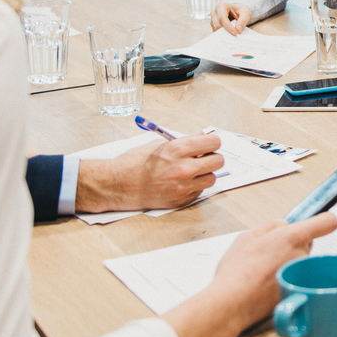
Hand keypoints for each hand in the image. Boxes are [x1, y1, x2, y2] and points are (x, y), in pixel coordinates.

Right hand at [75, 134, 225, 211]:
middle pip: (218, 161)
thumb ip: (184, 141)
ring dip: (204, 174)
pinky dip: (194, 187)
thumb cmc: (134, 163)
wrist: (118, 185)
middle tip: (202, 158)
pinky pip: (199, 191)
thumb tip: (201, 136)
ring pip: (211, 178)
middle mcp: (184, 168)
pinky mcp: (181, 200)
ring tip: (191, 172)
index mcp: (179, 149)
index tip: (208, 145)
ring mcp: (183, 186)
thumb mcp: (158, 144)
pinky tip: (181, 182)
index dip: (211, 143)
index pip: (214, 143)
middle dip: (211, 158)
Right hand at [163, 212, 336, 336]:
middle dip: (295, 244)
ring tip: (265, 269)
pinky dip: (286, 278)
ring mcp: (302, 275)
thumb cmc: (237, 271)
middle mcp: (302, 255)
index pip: (327, 222)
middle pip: (308, 243)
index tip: (322, 221)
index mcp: (292, 237)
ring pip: (301, 262)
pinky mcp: (298, 291)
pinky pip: (296, 279)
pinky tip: (267, 283)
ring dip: (290, 262)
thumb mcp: (247, 237)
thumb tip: (282, 225)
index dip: (325, 220)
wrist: (232, 303)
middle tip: (272, 251)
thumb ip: (270, 227)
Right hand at [211, 1, 252, 34]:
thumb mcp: (246, 14)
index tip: (235, 33)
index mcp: (221, 6)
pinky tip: (230, 36)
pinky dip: (223, 35)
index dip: (228, 26)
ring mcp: (213, 19)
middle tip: (235, 36)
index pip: (222, 18)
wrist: (238, 12)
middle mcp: (214, 12)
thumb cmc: (241, 11)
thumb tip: (238, 30)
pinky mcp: (213, 25)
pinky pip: (216, 32)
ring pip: (216, 29)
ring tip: (233, 36)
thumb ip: (243, 21)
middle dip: (226, 31)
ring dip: (224, 33)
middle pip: (217, 25)